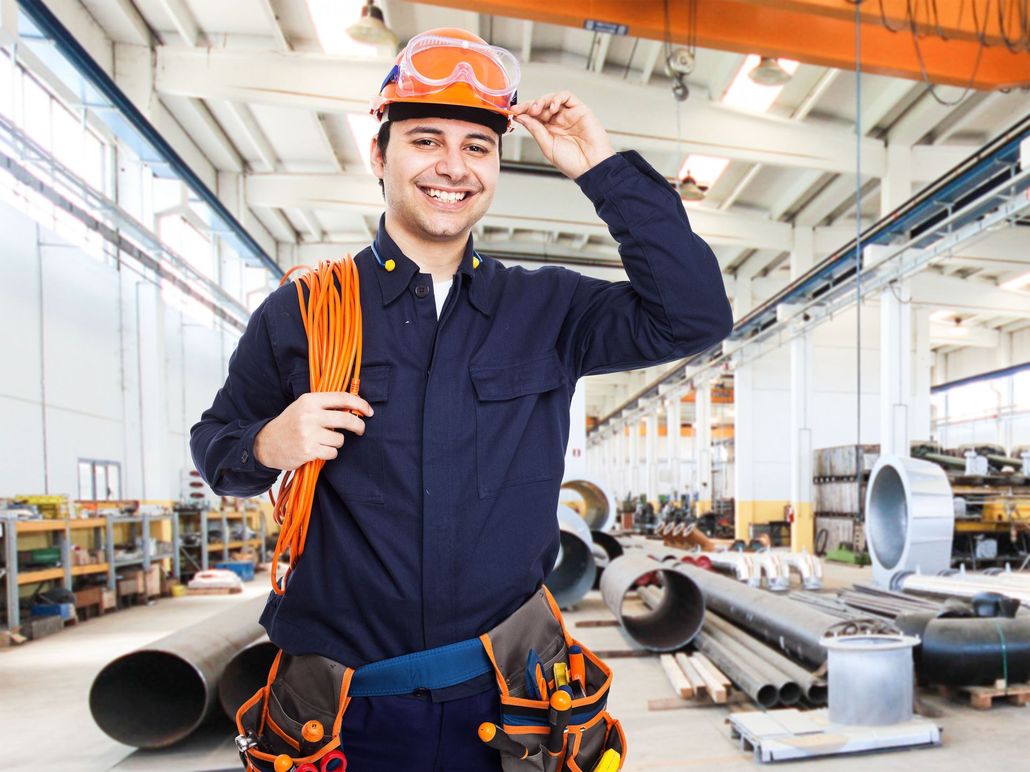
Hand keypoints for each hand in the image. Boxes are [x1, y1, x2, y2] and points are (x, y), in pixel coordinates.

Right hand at [254, 392, 372, 470]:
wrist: (267, 443)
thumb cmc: (290, 423)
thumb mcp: (304, 407)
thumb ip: (325, 405)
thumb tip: (354, 407)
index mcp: (309, 400)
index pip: (342, 398)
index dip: (359, 404)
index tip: (369, 411)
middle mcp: (309, 415)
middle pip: (345, 419)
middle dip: (358, 426)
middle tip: (360, 429)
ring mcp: (308, 433)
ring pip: (340, 439)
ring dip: (337, 442)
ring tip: (324, 441)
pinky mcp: (308, 450)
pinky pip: (332, 452)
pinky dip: (330, 452)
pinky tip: (318, 449)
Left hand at [511, 92, 614, 179]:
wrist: (591, 167)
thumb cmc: (572, 163)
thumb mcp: (547, 146)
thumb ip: (535, 130)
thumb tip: (521, 117)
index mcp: (549, 131)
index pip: (533, 116)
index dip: (523, 111)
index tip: (514, 110)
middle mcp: (558, 122)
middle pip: (541, 105)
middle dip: (531, 105)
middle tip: (526, 110)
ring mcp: (569, 115)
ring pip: (552, 98)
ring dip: (542, 100)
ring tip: (538, 109)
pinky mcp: (580, 110)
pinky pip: (567, 97)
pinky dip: (557, 98)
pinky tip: (552, 107)